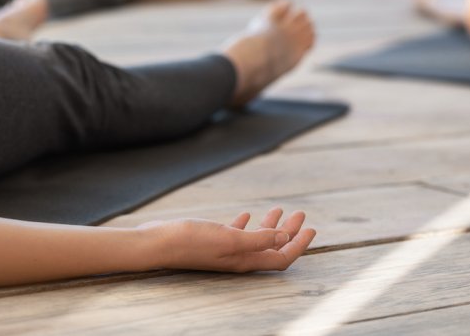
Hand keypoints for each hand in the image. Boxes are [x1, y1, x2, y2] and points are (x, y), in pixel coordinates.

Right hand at [139, 207, 315, 272]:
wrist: (158, 244)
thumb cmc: (191, 241)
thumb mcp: (229, 238)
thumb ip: (258, 239)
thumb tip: (286, 237)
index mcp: (245, 260)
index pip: (281, 257)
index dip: (299, 245)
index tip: (311, 228)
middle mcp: (238, 257)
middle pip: (272, 248)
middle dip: (290, 232)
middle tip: (301, 215)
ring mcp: (224, 249)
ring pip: (255, 239)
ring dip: (270, 226)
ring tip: (279, 210)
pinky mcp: (211, 240)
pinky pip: (235, 233)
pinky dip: (245, 224)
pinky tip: (246, 214)